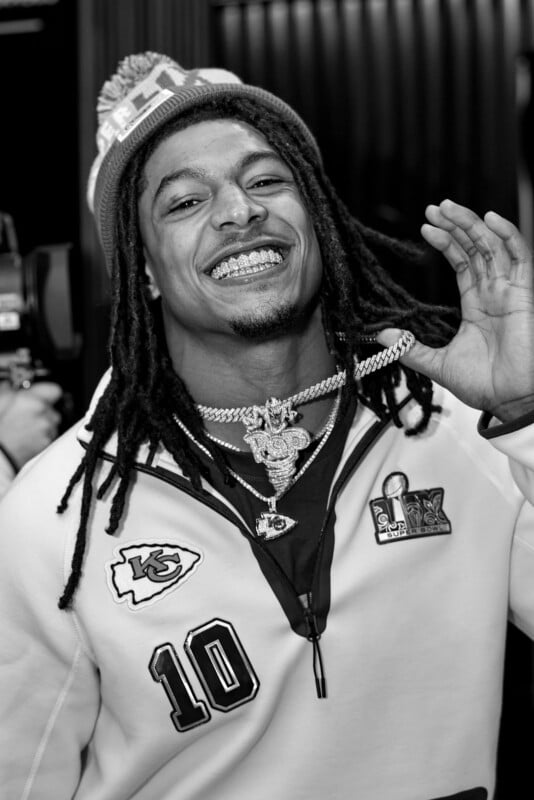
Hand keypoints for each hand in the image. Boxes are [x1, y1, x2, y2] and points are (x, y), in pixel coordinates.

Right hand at [0, 381, 62, 468]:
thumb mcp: (0, 402)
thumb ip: (10, 391)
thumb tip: (12, 386)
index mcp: (30, 400)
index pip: (54, 390)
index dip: (48, 394)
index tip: (43, 396)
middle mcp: (42, 414)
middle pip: (53, 409)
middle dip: (44, 412)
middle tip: (29, 416)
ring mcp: (46, 429)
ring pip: (53, 424)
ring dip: (44, 425)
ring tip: (27, 429)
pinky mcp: (48, 443)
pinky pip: (50, 437)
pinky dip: (43, 437)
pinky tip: (29, 438)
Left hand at [377, 199, 533, 421]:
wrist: (510, 401)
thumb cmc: (484, 386)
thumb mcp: (438, 363)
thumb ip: (411, 348)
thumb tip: (381, 335)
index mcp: (477, 305)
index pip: (462, 263)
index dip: (446, 243)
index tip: (426, 228)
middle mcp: (494, 293)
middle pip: (476, 248)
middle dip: (456, 225)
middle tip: (435, 207)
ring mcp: (510, 292)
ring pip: (493, 246)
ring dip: (472, 224)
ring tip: (450, 207)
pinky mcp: (525, 295)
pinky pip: (520, 257)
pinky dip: (507, 235)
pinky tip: (490, 219)